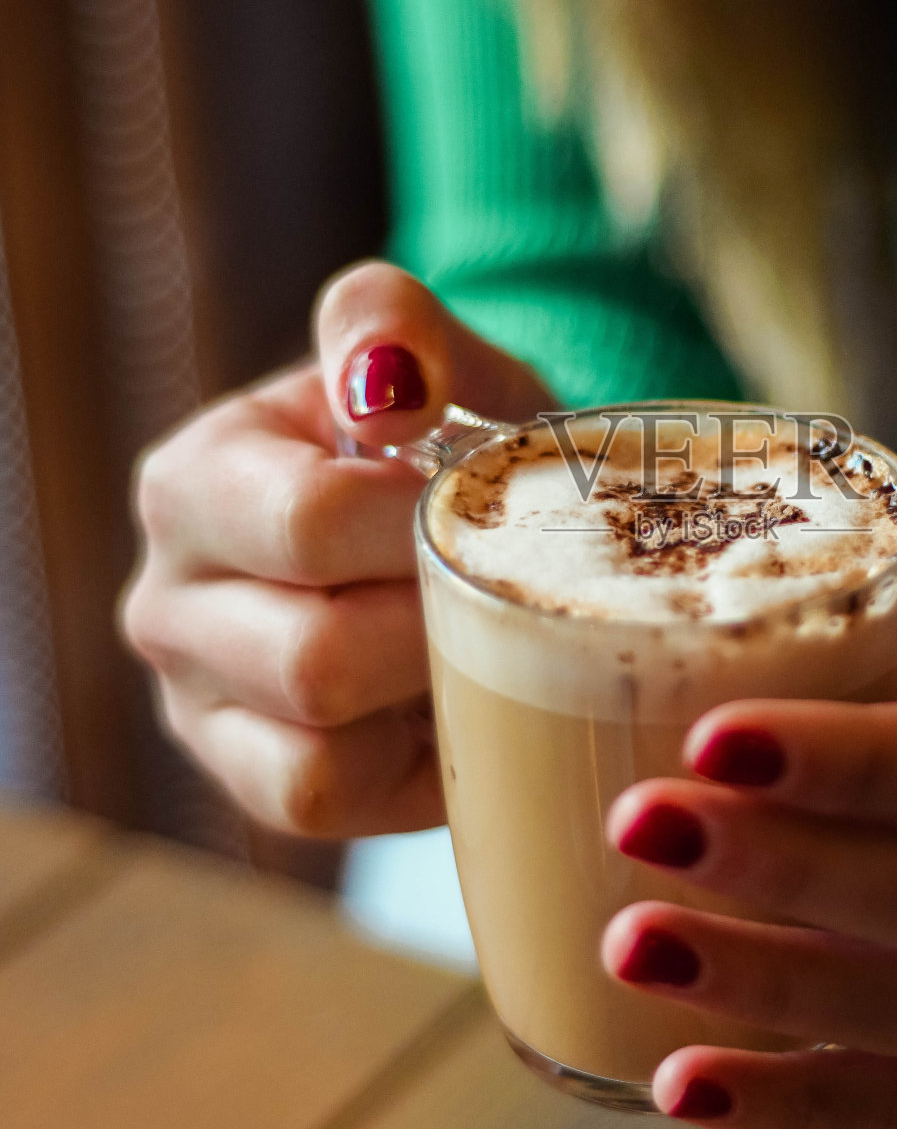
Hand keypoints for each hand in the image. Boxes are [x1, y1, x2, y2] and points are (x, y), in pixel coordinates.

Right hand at [122, 261, 548, 837]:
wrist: (462, 524)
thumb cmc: (447, 442)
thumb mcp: (438, 361)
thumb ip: (397, 325)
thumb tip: (384, 389)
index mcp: (196, 482)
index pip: (311, 524)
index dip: (426, 527)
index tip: (484, 507)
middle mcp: (167, 601)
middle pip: (314, 659)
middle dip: (436, 626)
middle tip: (497, 584)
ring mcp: (199, 706)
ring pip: (313, 751)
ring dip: (423, 696)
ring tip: (472, 634)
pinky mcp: (252, 785)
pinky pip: (322, 803)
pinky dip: (405, 764)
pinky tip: (442, 699)